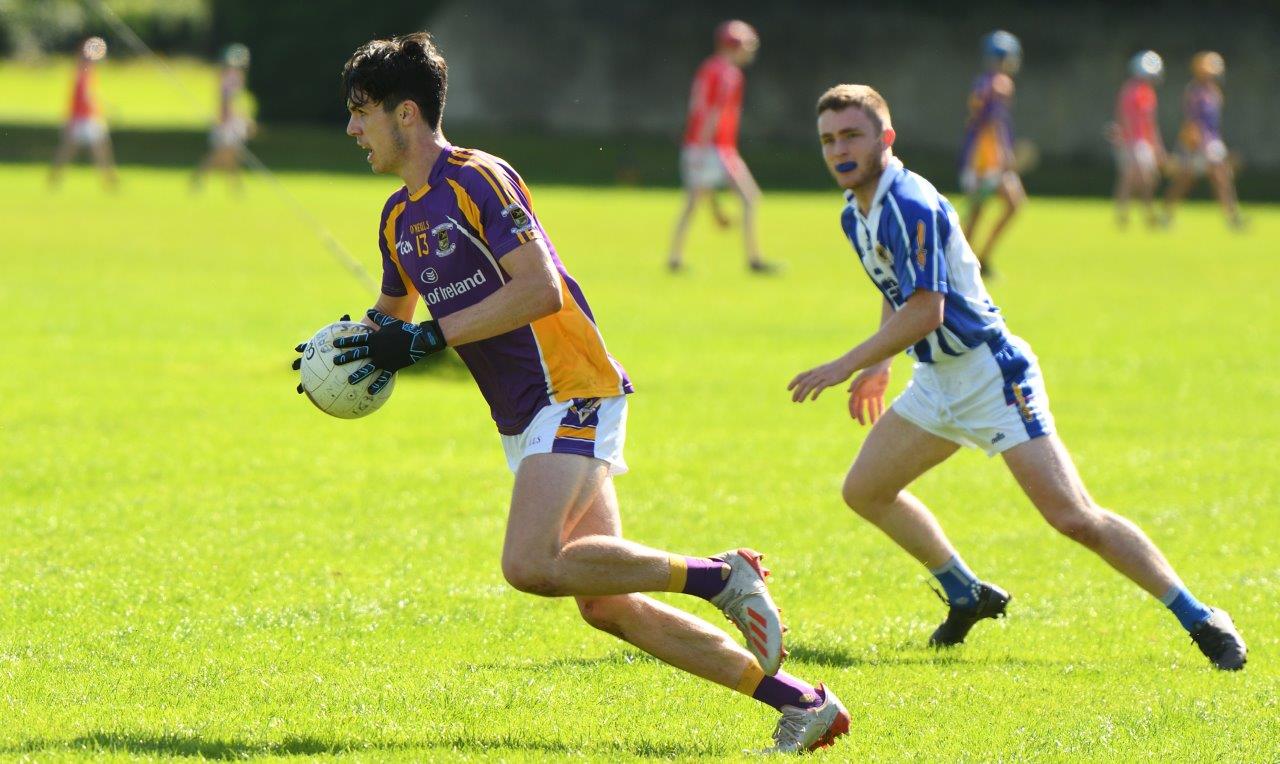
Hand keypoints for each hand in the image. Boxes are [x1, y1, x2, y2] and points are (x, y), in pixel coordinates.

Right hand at [291, 314, 349, 392]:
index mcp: (322, 348)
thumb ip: (346, 325)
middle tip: (293, 366)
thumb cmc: (353, 341)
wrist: (356, 349)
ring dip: (304, 383)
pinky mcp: (328, 378)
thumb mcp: (350, 334)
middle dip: (299, 363)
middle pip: (306, 361)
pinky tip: (321, 401)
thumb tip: (346, 316)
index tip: (297, 348)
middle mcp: (319, 358)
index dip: (304, 347)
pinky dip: (322, 394)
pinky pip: (325, 388)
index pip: (311, 346)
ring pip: (311, 377)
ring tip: (300, 390)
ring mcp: (322, 368)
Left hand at [331, 309, 446, 393]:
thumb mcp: (389, 321)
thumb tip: (368, 311)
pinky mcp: (392, 367)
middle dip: (345, 358)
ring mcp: (383, 359)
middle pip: (358, 354)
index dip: (344, 341)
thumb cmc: (404, 329)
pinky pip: (383, 378)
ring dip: (358, 375)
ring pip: (367, 368)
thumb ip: (378, 317)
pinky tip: (370, 392)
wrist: (418, 339)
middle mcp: (376, 349)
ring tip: (349, 381)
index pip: (356, 339)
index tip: (334, 343)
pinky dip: (377, 385)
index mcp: (374, 338)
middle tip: (334, 362)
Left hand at [788, 355, 857, 401]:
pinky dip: (815, 393)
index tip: (788, 389)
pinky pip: (820, 387)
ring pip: (810, 385)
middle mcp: (817, 373)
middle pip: (803, 382)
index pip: (800, 376)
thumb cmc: (837, 368)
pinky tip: (812, 398)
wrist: (847, 363)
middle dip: (797, 391)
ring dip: (803, 394)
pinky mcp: (829, 380)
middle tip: (793, 400)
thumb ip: (818, 376)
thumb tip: (815, 383)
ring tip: (799, 401)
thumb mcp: (825, 370)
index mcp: (814, 370)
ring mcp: (823, 376)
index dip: (794, 382)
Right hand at [847, 363, 890, 424]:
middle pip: (861, 407)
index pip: (853, 402)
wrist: (882, 365)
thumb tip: (848, 392)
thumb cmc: (872, 369)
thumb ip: (856, 383)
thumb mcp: (863, 376)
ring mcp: (871, 394)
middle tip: (863, 424)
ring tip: (874, 424)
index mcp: (858, 390)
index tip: (854, 418)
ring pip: (871, 407)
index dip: (852, 410)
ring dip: (872, 415)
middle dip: (861, 416)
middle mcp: (863, 393)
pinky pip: (880, 404)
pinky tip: (882, 416)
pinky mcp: (879, 393)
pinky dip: (880, 410)